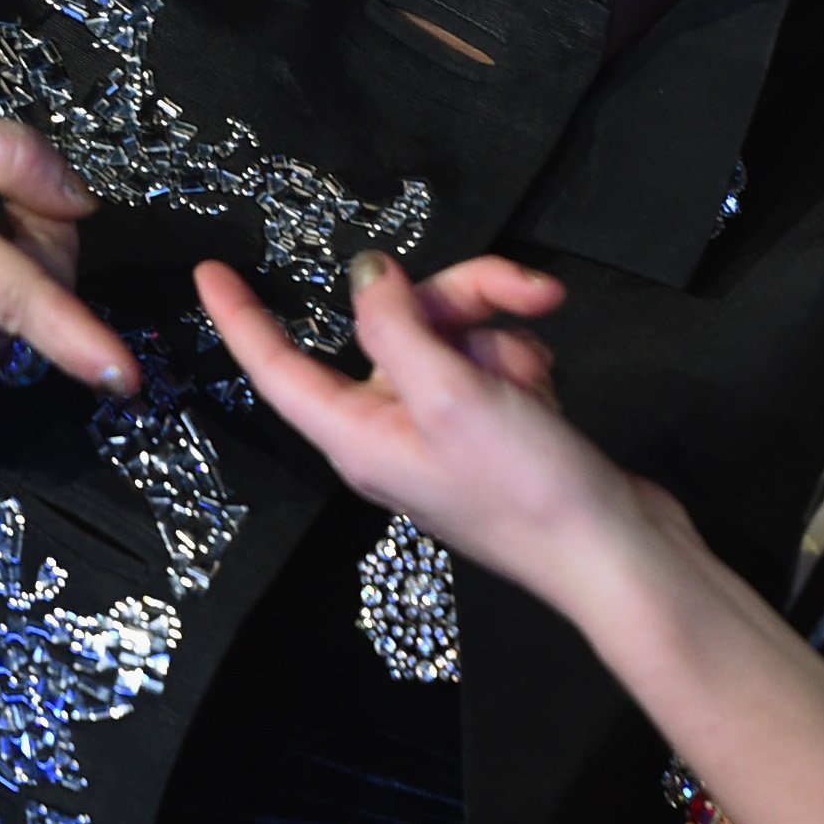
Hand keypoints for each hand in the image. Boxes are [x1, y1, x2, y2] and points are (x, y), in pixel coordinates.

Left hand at [195, 252, 655, 614]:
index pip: (278, 368)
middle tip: (524, 291)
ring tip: (541, 372)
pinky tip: (549, 391)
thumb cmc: (524, 488)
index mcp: (357, 436)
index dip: (242, 317)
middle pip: (395, 326)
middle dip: (461, 299)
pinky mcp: (493, 428)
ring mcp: (443, 429)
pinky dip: (522, 362)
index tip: (209, 271)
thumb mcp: (451, 394)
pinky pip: (490, 362)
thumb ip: (398, 326)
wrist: (615, 552)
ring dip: (502, 334)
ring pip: (451, 334)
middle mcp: (390, 431)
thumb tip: (365, 274)